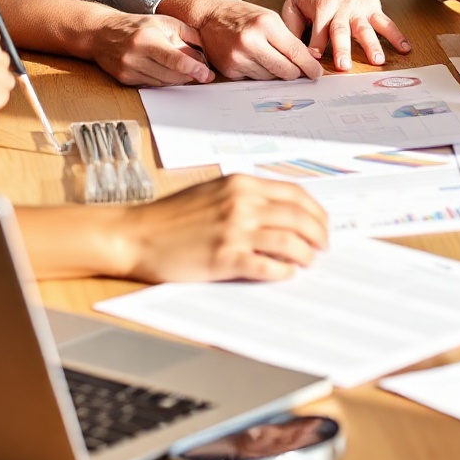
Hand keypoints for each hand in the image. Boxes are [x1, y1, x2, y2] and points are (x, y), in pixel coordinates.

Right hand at [88, 11, 213, 87]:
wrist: (102, 33)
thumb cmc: (137, 26)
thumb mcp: (165, 22)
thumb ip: (187, 35)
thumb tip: (205, 53)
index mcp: (147, 39)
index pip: (175, 60)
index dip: (194, 69)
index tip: (207, 75)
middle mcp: (135, 56)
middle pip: (170, 75)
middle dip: (190, 75)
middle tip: (203, 73)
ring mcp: (128, 70)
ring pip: (162, 83)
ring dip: (178, 79)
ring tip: (188, 71)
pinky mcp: (125, 80)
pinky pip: (152, 85)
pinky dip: (164, 81)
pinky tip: (170, 73)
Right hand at [111, 173, 328, 283]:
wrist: (136, 234)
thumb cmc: (171, 216)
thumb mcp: (213, 192)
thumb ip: (246, 197)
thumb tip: (281, 212)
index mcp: (241, 184)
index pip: (294, 194)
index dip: (315, 211)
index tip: (322, 224)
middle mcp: (242, 203)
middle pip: (298, 217)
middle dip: (318, 233)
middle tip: (323, 247)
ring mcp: (234, 231)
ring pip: (289, 241)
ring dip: (305, 254)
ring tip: (308, 262)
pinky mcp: (224, 258)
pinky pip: (266, 266)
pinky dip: (282, 271)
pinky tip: (286, 274)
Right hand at [159, 0, 322, 81]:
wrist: (212, 16)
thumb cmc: (244, 16)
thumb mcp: (271, 19)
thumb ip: (290, 40)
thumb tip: (310, 61)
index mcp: (266, 24)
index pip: (295, 52)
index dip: (309, 66)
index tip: (316, 72)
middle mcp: (251, 41)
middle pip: (285, 70)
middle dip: (295, 73)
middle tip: (299, 71)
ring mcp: (238, 57)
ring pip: (270, 77)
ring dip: (275, 73)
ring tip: (270, 59)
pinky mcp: (230, 70)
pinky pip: (254, 80)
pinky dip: (259, 73)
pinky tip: (255, 61)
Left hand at [280, 0, 409, 69]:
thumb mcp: (292, 7)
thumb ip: (293, 28)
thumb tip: (293, 52)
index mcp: (322, 4)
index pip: (319, 30)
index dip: (315, 46)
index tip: (313, 60)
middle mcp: (342, 4)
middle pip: (343, 30)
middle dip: (343, 49)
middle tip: (344, 66)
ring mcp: (359, 5)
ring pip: (366, 27)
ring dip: (372, 45)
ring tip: (377, 60)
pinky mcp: (372, 6)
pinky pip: (386, 22)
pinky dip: (396, 35)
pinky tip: (404, 48)